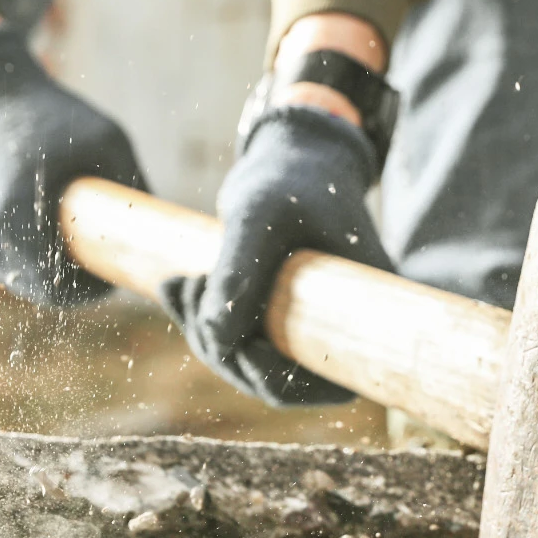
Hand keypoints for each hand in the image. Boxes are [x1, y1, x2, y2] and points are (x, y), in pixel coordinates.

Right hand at [0, 25, 146, 306]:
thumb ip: (134, 184)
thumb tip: (163, 227)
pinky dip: (20, 253)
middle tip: (99, 262)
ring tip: (71, 241)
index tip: (113, 274)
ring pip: (14, 277)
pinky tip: (41, 228)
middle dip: (70, 281)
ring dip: (44, 269)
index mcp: (11, 218)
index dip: (90, 290)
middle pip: (36, 289)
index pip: (55, 290)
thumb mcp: (106, 141)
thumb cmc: (46, 113)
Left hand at [161, 105, 392, 403]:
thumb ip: (239, 271)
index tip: (241, 346)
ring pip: (248, 361)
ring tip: (184, 281)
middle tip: (195, 289)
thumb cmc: (290, 179)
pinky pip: (235, 338)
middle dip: (225, 349)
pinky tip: (175, 285)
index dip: (279, 380)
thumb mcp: (261, 214)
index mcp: (362, 310)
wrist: (293, 155)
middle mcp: (339, 326)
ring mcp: (306, 323)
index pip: (328, 382)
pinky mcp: (277, 314)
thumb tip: (215, 338)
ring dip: (204, 331)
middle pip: (278, 379)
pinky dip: (199, 317)